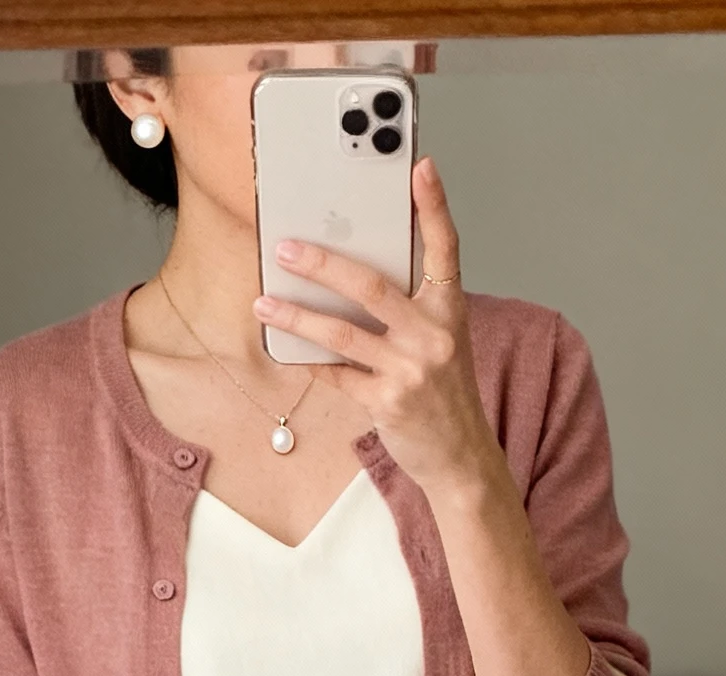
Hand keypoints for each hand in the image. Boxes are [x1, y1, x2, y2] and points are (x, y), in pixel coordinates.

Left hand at [253, 158, 496, 497]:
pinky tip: (286, 347)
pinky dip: (310, 361)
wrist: (460, 456)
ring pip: (342, 333)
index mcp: (449, 311)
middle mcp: (433, 337)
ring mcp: (410, 371)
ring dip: (297, 316)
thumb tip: (353, 271)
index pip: (445, 248)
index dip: (435, 207)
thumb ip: (410, 305)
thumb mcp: (441, 339)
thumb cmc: (444, 391)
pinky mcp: (387, 403)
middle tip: (286, 247)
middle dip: (323, 265)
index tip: (420, 168)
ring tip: (264, 302)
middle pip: (371, 287)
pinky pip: (337, 375)